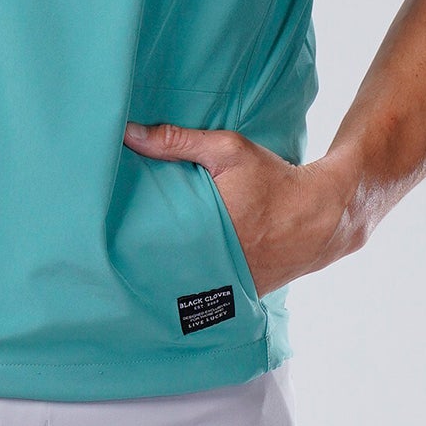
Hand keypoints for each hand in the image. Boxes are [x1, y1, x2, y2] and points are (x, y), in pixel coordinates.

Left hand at [123, 120, 358, 297]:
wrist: (319, 217)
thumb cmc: (272, 180)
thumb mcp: (228, 150)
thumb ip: (177, 140)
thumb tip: (128, 132)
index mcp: (207, 230)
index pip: (152, 240)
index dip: (129, 236)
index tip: (106, 228)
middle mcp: (215, 264)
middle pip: (162, 264)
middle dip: (141, 254)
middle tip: (113, 244)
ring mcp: (227, 284)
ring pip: (182, 280)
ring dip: (165, 268)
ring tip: (137, 258)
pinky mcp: (239, 293)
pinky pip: (205, 289)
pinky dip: (191, 278)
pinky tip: (175, 267)